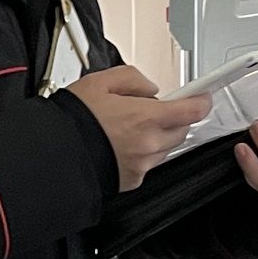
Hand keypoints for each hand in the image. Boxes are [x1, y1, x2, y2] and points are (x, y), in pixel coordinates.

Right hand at [68, 66, 212, 191]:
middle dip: (173, 119)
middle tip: (150, 110)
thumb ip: (132, 78)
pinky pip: (148, 164)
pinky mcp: (132, 180)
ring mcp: (142, 164)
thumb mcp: (99, 82)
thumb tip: (149, 88)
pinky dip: (141, 154)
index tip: (201, 98)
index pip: (192, 110)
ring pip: (165, 148)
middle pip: (181, 130)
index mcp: (146, 117)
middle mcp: (150, 143)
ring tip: (126, 128)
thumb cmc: (74, 119)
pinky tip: (119, 145)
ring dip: (156, 136)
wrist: (56, 154)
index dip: (200, 102)